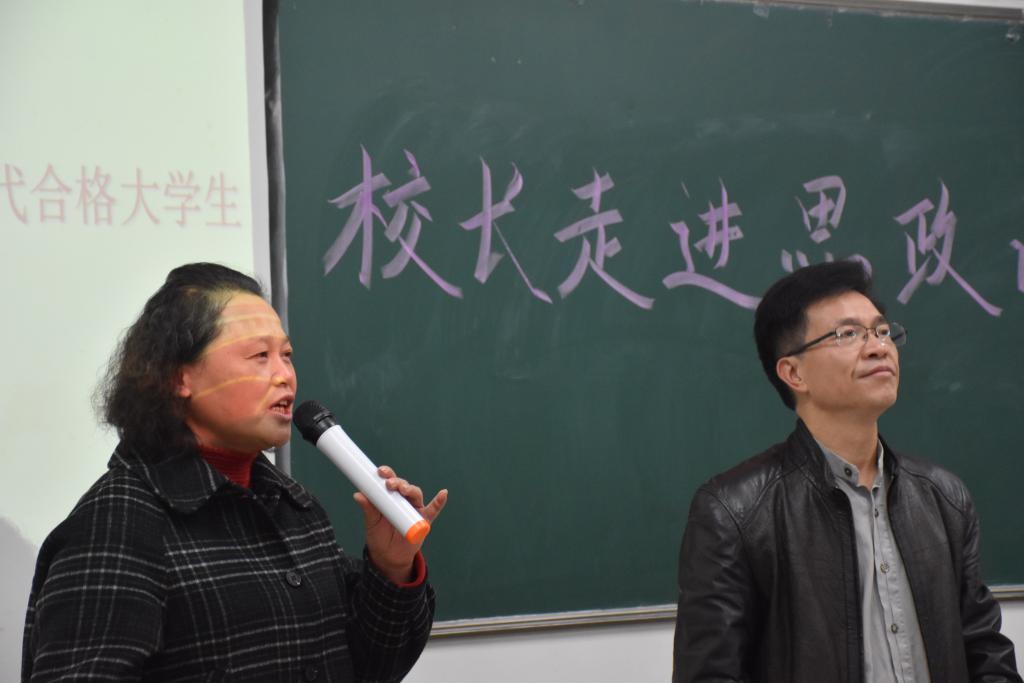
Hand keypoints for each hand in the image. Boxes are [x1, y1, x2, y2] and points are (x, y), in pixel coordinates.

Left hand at [354, 465, 446, 584]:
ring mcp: (415, 509)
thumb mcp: (372, 522)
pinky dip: (439, 502)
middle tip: (390, 484)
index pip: (390, 481)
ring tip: (404, 490)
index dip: (387, 474)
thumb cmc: (379, 536)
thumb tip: (358, 494)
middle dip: (398, 482)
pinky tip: (443, 494)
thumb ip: (368, 508)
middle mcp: (404, 500)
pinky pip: (433, 510)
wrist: (388, 556)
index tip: (380, 472)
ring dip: (411, 490)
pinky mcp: (424, 520)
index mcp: (390, 497)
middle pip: (404, 486)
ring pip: (416, 494)